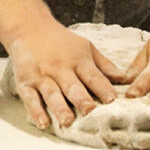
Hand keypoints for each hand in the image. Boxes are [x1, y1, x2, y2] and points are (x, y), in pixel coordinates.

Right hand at [7, 20, 124, 128]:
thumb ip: (104, 65)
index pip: (92, 76)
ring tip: (67, 121)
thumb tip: (124, 80)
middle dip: (81, 99)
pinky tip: (43, 122)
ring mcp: (42, 76)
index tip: (111, 100)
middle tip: (89, 111)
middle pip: (72, 86)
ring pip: (52, 93)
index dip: (102, 88)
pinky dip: (36, 111)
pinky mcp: (25, 82)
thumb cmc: (60, 40)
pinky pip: (30, 98)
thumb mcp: (85, 47)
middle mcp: (60, 68)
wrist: (28, 27)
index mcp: (78, 61)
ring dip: (59, 108)